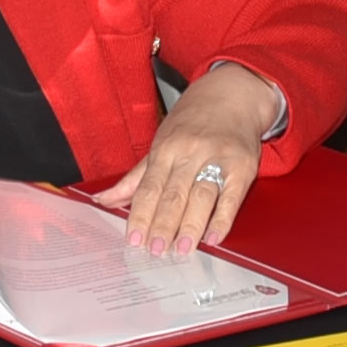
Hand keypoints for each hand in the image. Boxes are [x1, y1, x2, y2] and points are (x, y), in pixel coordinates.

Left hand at [104, 63, 282, 256]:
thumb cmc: (191, 124)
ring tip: (181, 250)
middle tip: (155, 251)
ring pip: (201, 196)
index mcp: (165, 148)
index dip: (141, 215)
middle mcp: (190, 152)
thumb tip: (103, 200)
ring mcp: (218, 158)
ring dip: (191, 226)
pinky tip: (213, 238)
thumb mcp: (160, 144)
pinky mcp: (243, 166)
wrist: (231, 96)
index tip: (134, 240)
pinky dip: (222, 219)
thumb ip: (135, 178)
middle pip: (174, 194)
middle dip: (163, 225)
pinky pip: (232, 197)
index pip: (149, 188)